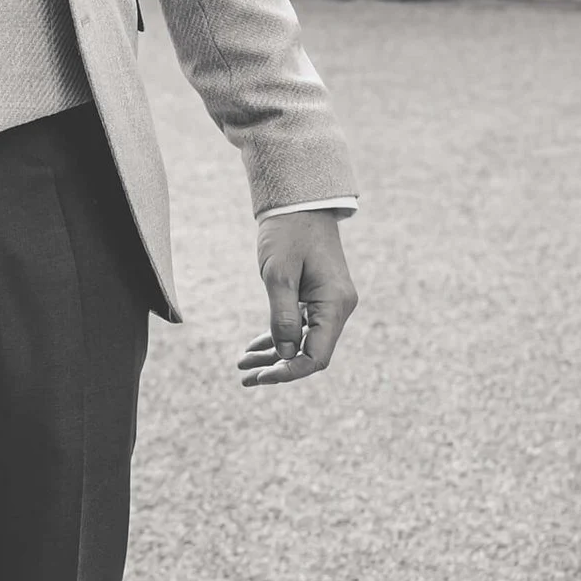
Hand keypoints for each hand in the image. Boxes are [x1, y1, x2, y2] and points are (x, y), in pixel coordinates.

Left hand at [237, 212, 357, 388]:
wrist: (299, 202)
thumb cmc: (288, 233)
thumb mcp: (278, 275)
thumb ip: (281, 317)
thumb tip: (284, 355)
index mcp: (335, 304)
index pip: (316, 355)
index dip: (290, 372)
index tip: (261, 377)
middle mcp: (339, 307)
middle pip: (310, 353)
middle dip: (278, 368)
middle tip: (244, 378)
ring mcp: (330, 303)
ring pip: (303, 342)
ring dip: (274, 356)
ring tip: (242, 367)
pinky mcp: (318, 297)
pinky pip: (300, 327)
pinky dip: (278, 338)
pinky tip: (253, 349)